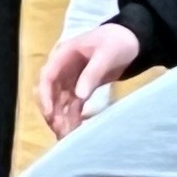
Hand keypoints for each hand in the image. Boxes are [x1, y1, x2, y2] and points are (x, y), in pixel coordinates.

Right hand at [37, 20, 141, 137]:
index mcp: (64, 54)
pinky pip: (72, 105)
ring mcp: (71, 79)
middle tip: (60, 130)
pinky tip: (75, 130)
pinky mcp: (80, 88)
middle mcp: (63, 68)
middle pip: (50, 92)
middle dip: (53, 112)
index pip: (47, 76)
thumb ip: (92, 73)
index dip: (45, 96)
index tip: (50, 114)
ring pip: (60, 102)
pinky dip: (72, 117)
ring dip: (62, 118)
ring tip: (67, 136)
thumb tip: (79, 95)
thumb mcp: (106, 54)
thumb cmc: (117, 42)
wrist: (131, 41)